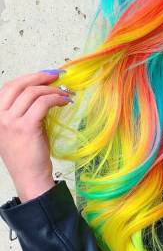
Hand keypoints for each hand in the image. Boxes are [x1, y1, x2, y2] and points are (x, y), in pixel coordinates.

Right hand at [0, 70, 73, 201]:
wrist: (29, 176)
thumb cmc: (28, 154)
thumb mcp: (21, 127)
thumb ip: (27, 109)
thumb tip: (45, 90)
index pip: (9, 87)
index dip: (29, 77)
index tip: (47, 74)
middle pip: (19, 85)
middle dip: (41, 77)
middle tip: (58, 77)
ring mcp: (10, 122)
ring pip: (33, 93)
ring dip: (53, 90)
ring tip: (66, 94)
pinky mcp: (26, 127)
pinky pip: (43, 103)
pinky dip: (56, 99)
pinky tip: (65, 102)